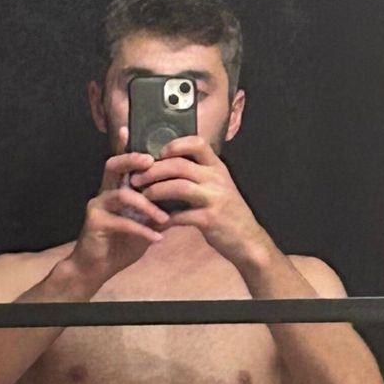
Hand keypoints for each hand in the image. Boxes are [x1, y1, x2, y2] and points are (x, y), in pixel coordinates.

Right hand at [67, 127, 167, 286]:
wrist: (95, 269)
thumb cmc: (119, 244)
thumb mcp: (141, 224)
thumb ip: (154, 208)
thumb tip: (177, 197)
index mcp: (115, 189)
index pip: (121, 163)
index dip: (125, 145)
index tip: (133, 129)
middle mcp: (104, 193)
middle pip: (113, 166)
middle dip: (132, 161)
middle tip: (151, 162)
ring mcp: (98, 207)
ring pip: (122, 195)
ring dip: (147, 206)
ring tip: (165, 219)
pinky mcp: (95, 224)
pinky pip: (121, 222)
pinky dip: (142, 230)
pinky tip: (156, 239)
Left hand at [130, 135, 269, 265]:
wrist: (247, 239)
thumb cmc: (227, 212)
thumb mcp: (218, 186)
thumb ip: (199, 174)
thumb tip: (168, 164)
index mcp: (217, 167)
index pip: (198, 143)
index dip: (175, 145)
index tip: (158, 153)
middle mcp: (217, 178)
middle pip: (180, 165)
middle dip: (153, 170)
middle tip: (135, 178)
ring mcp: (214, 198)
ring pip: (178, 186)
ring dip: (155, 191)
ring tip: (142, 196)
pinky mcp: (209, 219)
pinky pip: (180, 216)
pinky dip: (164, 219)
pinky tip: (154, 222)